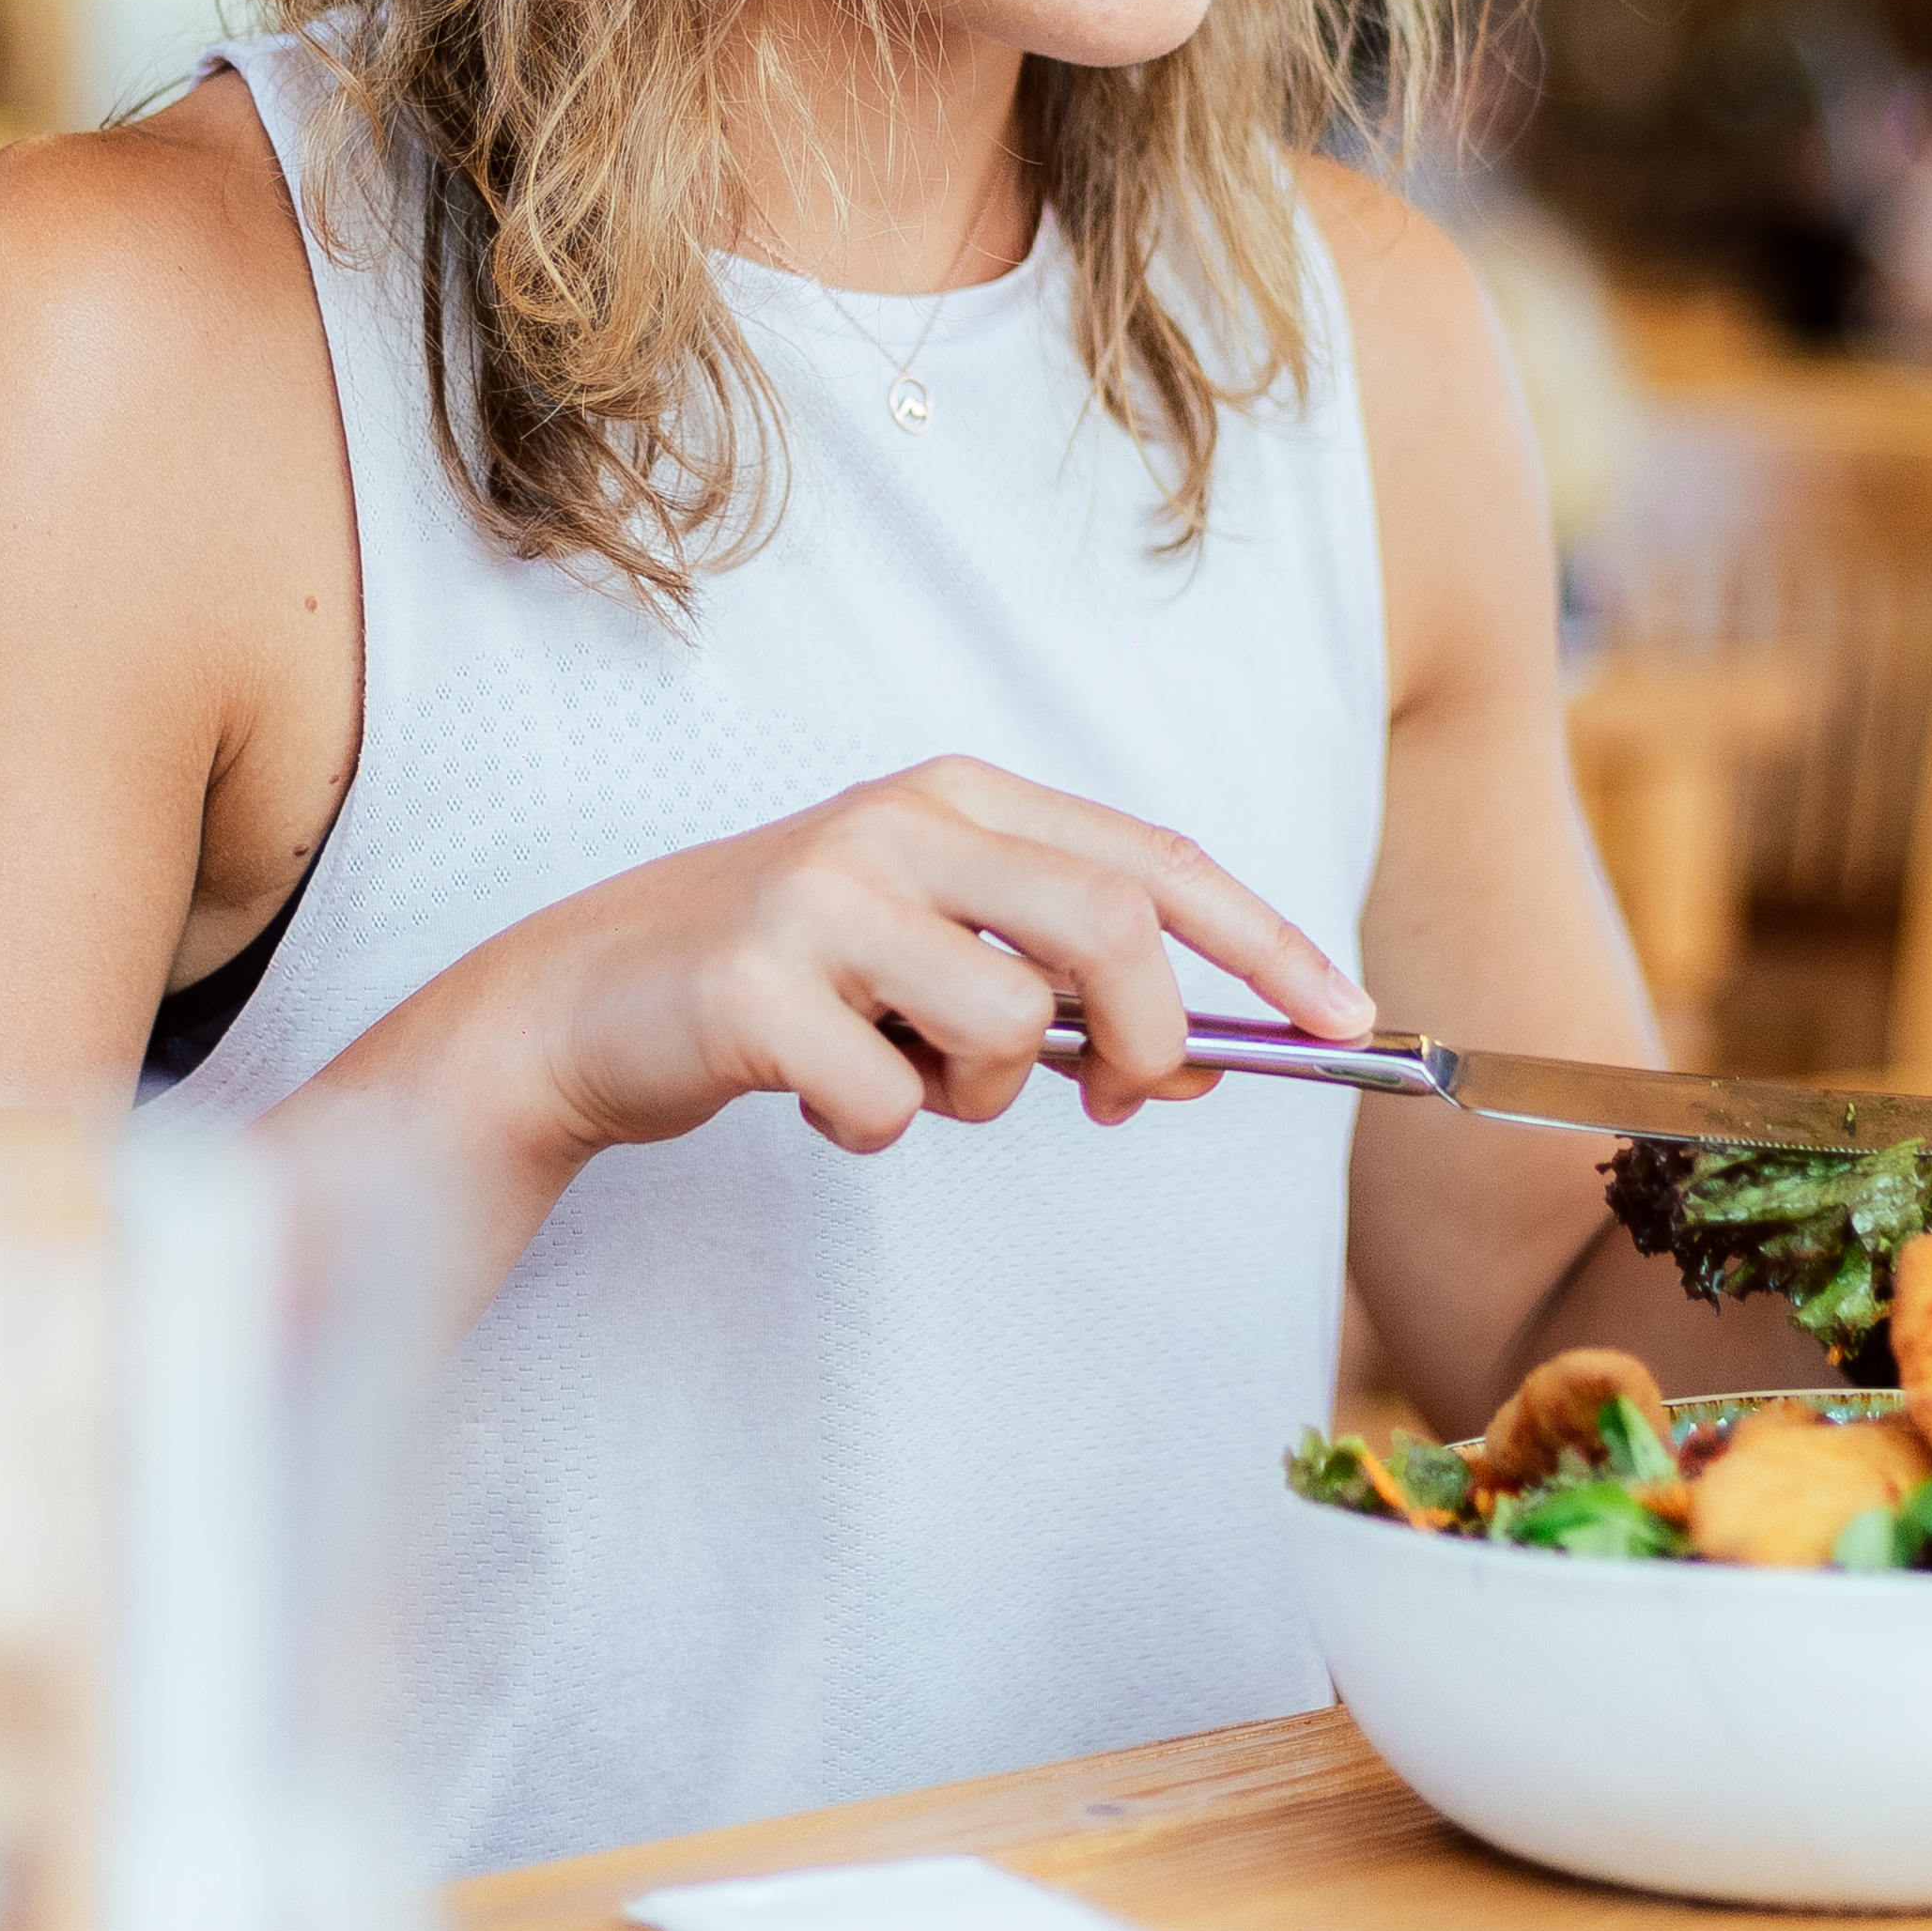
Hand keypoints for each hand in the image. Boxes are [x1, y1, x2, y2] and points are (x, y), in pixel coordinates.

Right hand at [407, 753, 1371, 1179]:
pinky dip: (875, 1131)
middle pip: (1109, 930)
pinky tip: (814, 1094)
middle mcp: (896, 824)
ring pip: (1004, 1030)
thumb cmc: (787, 979)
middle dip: (1152, 1036)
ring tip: (903, 1074)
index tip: (1350, 1020)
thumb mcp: (932, 950)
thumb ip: (1060, 983)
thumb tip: (1210, 1054)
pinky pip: (886, 1107)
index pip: (1153, 860)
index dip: (1265, 942)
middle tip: (1125, 1103)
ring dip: (979, 1096)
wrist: (582, 1001)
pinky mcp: (751, 986)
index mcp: (955, 799)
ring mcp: (819, 898)